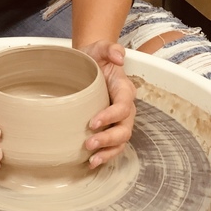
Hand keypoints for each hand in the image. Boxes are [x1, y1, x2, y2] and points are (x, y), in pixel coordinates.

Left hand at [78, 40, 135, 166]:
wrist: (85, 66)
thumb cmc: (93, 58)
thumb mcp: (99, 48)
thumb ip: (110, 48)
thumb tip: (119, 57)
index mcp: (124, 90)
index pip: (123, 106)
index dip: (111, 116)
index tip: (92, 122)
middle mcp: (125, 108)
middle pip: (124, 128)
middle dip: (109, 138)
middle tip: (89, 142)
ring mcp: (118, 120)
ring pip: (121, 141)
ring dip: (108, 151)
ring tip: (92, 158)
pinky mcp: (109, 128)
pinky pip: (113, 146)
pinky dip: (105, 156)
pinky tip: (91, 162)